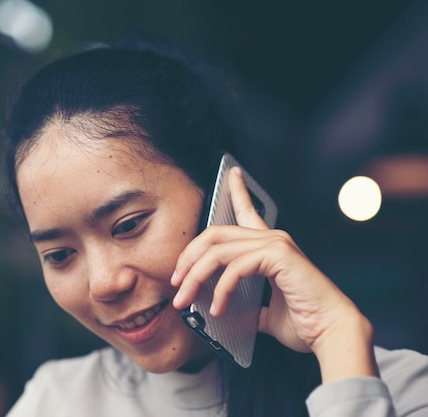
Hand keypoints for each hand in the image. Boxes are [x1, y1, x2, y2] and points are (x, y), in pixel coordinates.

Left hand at [171, 167, 377, 381]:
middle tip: (175, 282)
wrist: (331, 333)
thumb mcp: (264, 312)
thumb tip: (223, 310)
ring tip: (184, 299)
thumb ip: (246, 304)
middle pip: (214, 234)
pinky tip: (217, 307)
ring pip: (217, 251)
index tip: (231, 173)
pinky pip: (234, 267)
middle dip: (188, 258)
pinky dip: (220, 289)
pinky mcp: (278, 255)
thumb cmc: (304, 322)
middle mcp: (272, 238)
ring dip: (195, 276)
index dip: (237, 190)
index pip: (249, 211)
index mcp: (270, 247)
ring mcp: (275, 244)